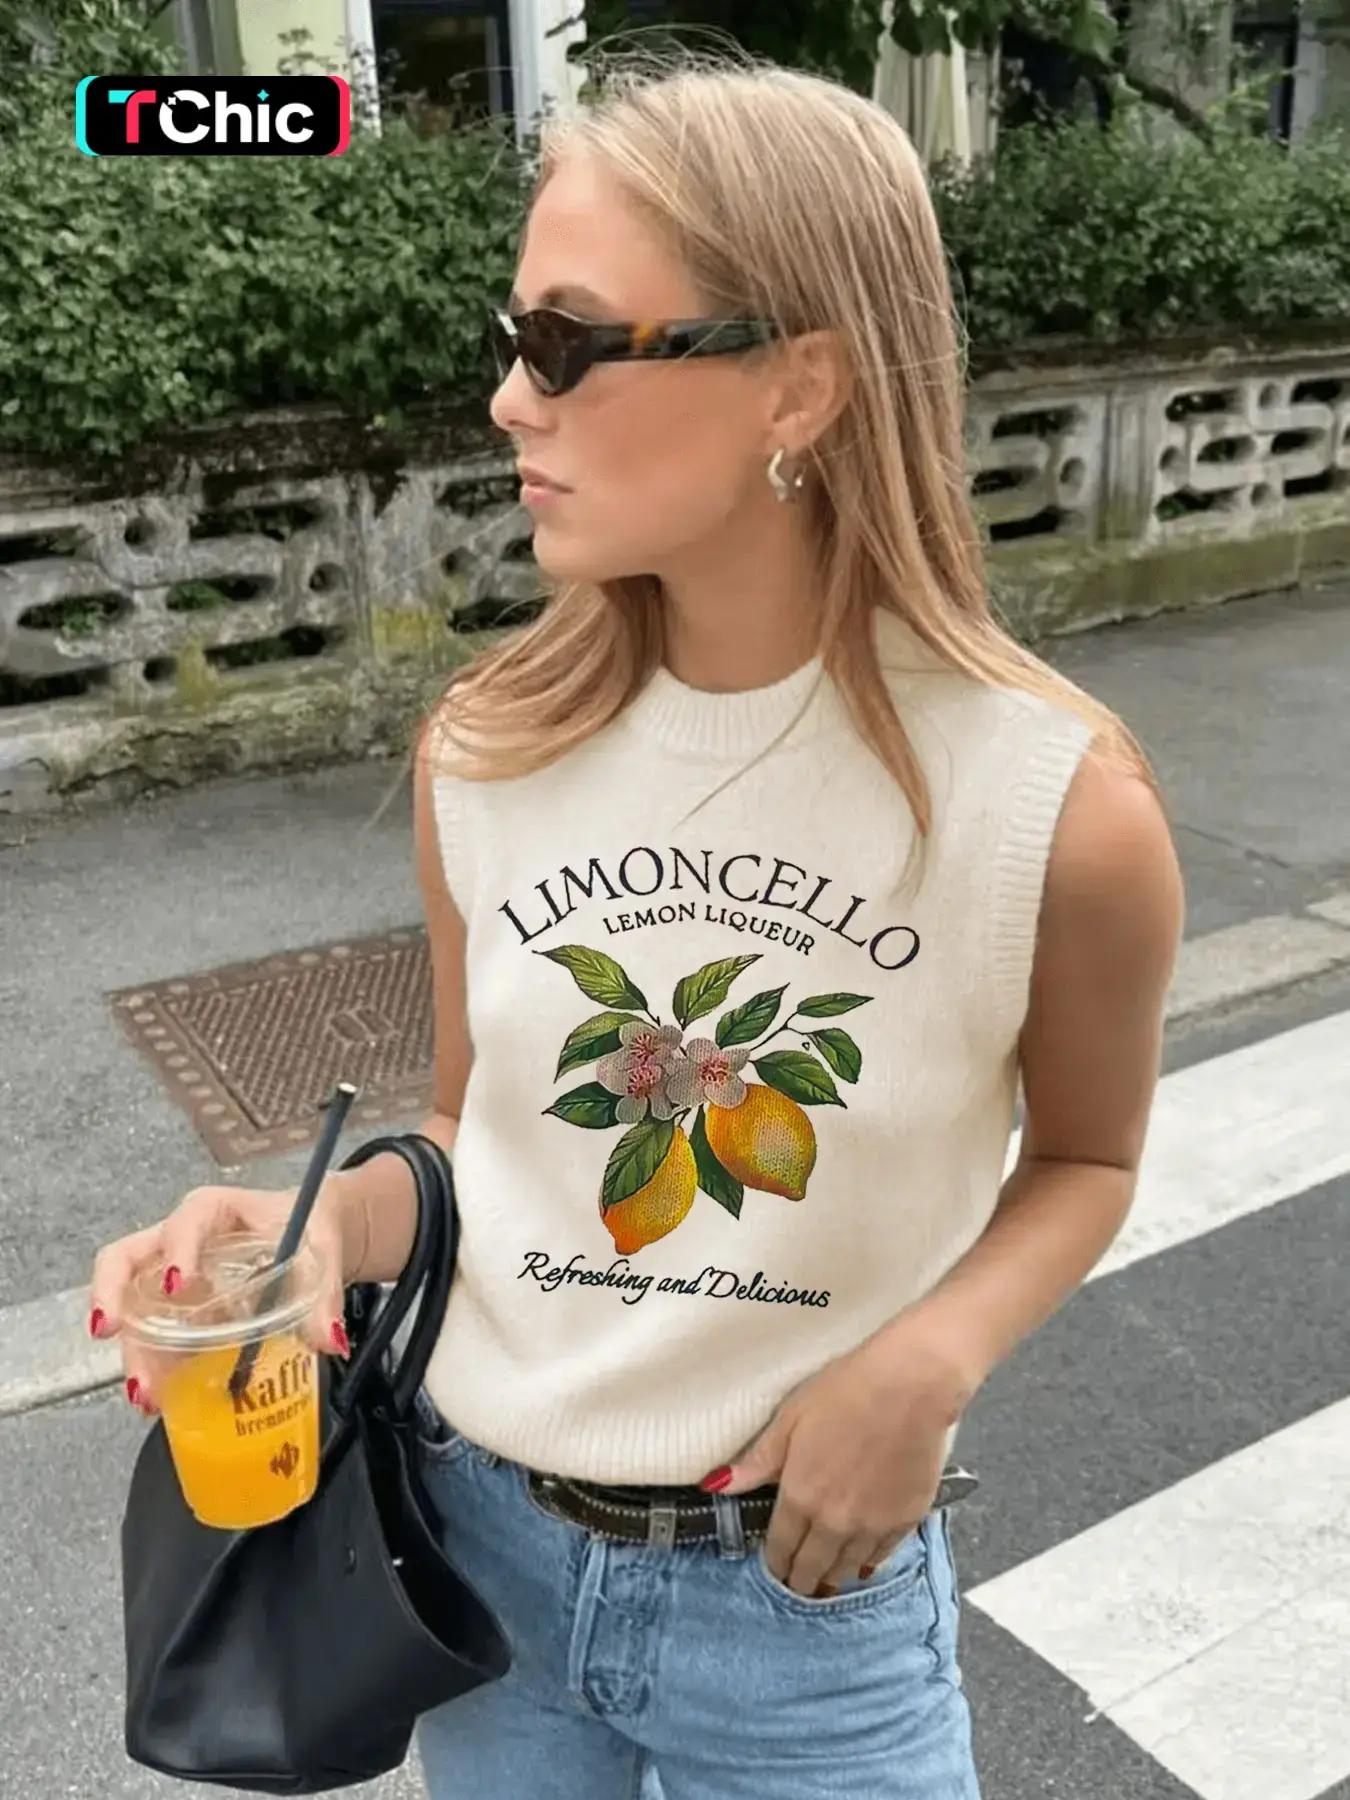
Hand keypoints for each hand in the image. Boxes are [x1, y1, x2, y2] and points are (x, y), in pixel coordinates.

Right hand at [88, 1184, 350, 1415]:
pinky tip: (158, 1399)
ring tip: (145, 1394)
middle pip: (127, 1260)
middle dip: (111, 1296)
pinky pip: (152, 1336)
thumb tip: (331, 1339)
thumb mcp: (322, 1251)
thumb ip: (325, 1294)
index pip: (187, 1221)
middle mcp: (181, 1241)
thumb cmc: (308, 1230)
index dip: (177, 1249)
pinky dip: (151, 1366)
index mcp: (217, 1212)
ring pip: (133, 1305)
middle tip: (111, 1333)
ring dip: (132, 1349)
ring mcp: (173, 1278)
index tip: (177, 1284)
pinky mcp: (177, 1312)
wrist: (311, 1237)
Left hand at [707, 1326, 973, 1596]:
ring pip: (847, 1568)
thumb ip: (758, 1460)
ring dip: (833, 1574)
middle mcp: (834, 1521)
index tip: (775, 1568)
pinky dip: (868, 1560)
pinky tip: (863, 1559)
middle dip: (801, 1577)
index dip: (776, 1562)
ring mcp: (873, 1525)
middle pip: (813, 1568)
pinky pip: (881, 1555)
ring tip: (826, 1576)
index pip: (781, 1547)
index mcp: (800, 1496)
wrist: (911, 1386)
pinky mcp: (906, 1520)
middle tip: (798, 1582)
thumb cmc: (847, 1391)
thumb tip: (717, 1485)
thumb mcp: (791, 1418)